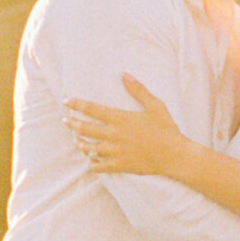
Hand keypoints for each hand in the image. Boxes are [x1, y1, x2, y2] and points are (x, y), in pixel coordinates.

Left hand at [67, 74, 190, 183]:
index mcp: (121, 119)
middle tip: (65, 120)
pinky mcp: (119, 165)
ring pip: (89, 148)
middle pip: (85, 128)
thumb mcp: (155, 105)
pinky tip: (89, 160)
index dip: (77, 104)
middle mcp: (114, 135)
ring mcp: (115, 152)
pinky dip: (91, 163)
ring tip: (76, 140)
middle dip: (72, 123)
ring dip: (80, 143)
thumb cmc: (166, 129)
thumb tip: (124, 74)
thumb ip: (138, 90)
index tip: (67, 101)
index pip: (92, 109)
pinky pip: (98, 166)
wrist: (174, 156)